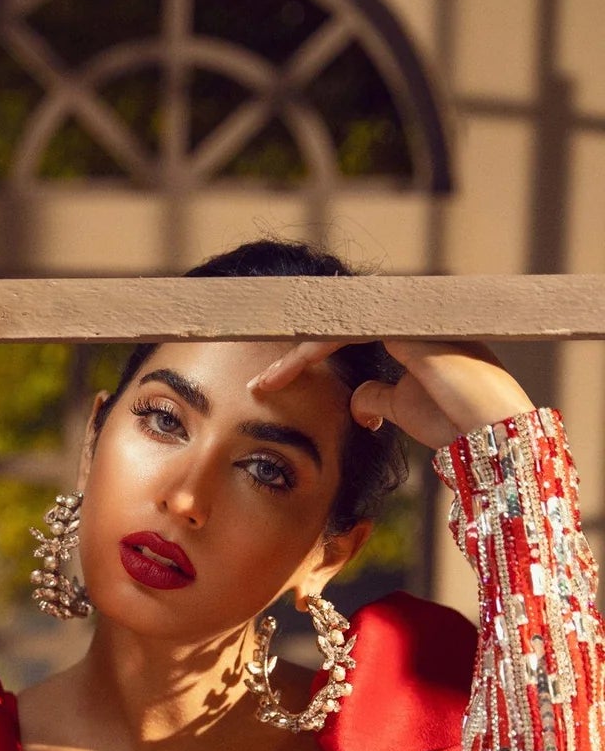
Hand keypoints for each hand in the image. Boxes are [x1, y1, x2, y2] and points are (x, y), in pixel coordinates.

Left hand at [247, 336, 535, 450]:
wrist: (491, 434)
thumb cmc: (456, 424)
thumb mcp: (404, 409)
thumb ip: (377, 398)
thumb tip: (357, 400)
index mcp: (411, 333)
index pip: (349, 334)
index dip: (310, 355)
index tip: (275, 384)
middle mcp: (410, 317)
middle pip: (338, 324)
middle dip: (295, 349)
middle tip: (259, 381)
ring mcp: (409, 316)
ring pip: (336, 326)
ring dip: (295, 354)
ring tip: (264, 383)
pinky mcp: (405, 327)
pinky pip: (345, 331)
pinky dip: (312, 351)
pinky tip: (287, 373)